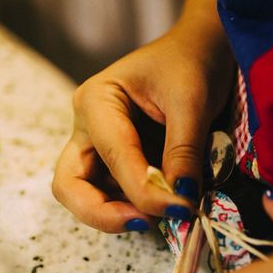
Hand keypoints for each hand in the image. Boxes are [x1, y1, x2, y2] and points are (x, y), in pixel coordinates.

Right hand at [52, 23, 233, 231]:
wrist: (201, 49)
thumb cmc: (192, 63)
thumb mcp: (191, 102)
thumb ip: (183, 152)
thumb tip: (180, 202)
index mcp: (96, 102)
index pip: (112, 157)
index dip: (144, 190)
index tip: (181, 208)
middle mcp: (88, 127)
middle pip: (70, 185)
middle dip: (102, 213)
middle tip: (147, 223)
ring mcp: (100, 146)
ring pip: (87, 195)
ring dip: (120, 213)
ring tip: (164, 216)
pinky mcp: (118, 160)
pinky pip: (114, 193)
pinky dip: (135, 206)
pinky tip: (165, 206)